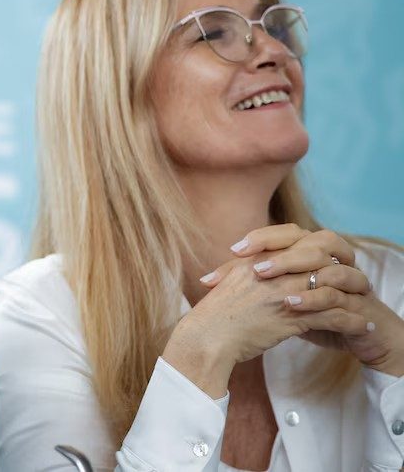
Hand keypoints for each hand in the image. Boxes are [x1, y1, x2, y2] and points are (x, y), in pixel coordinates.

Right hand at [163, 225, 371, 397]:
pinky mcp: (294, 317)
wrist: (207, 337)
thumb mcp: (227, 281)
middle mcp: (273, 270)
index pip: (294, 236)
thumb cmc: (213, 315)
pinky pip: (334, 315)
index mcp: (257, 257)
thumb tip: (255, 265)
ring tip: (367, 307)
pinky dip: (353, 322)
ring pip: (332, 284)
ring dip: (354, 296)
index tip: (328, 259)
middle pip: (320, 255)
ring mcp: (284, 291)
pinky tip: (363, 328)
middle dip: (342, 266)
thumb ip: (243, 268)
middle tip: (355, 279)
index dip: (314, 245)